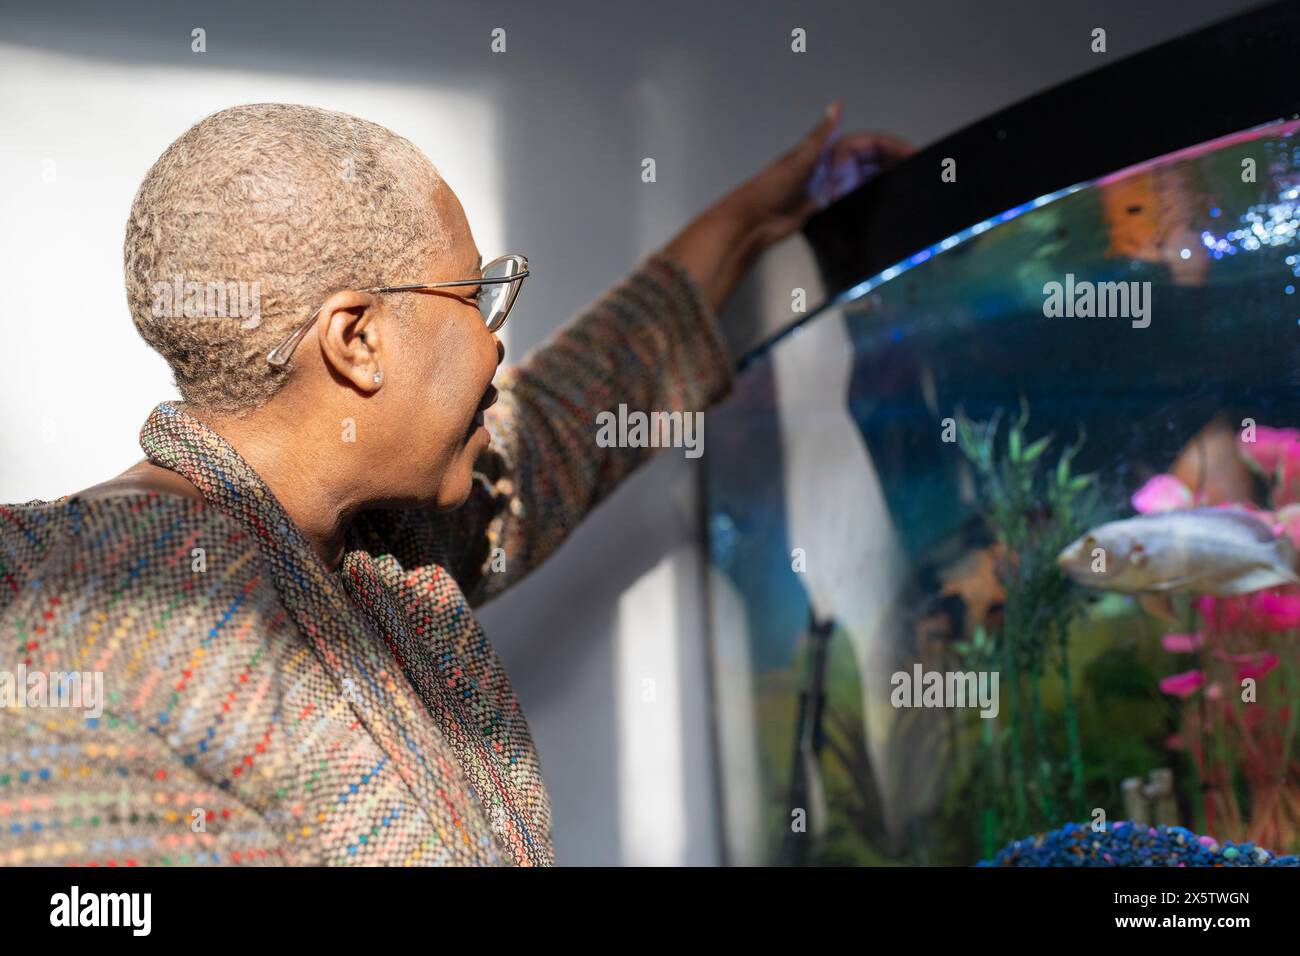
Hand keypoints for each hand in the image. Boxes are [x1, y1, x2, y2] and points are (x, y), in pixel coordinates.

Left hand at [730, 101, 912, 247]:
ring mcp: (831, 186)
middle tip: (917, 171)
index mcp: (828, 150)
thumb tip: (836, 105)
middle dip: (894, 163)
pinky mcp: (828, 205)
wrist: (754, 220)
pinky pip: (856, 199)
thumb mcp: (799, 159)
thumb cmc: (771, 188)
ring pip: (866, 179)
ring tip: (908, 186)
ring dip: (885, 180)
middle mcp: (832, 166)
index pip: (869, 143)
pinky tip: (883, 204)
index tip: (912, 153)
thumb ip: (821, 135)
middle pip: (872, 161)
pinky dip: (870, 199)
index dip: (892, 146)